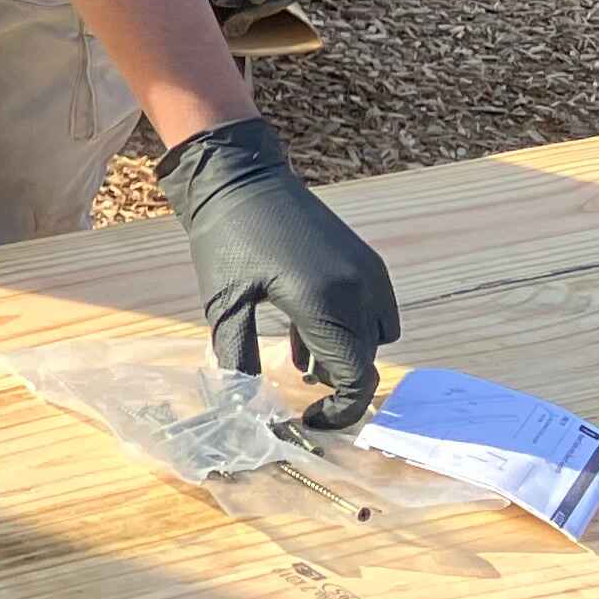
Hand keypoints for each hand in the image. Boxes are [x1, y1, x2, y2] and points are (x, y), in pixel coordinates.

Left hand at [159, 115, 397, 430]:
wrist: (240, 179)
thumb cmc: (226, 241)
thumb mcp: (224, 306)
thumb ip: (239, 360)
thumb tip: (245, 408)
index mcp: (327, 304)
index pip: (355, 378)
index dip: (338, 410)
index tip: (309, 419)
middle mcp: (360, 289)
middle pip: (365, 360)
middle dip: (338, 383)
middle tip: (299, 392)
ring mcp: (368, 273)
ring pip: (374, 337)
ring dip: (344, 354)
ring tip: (298, 359)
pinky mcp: (366, 260)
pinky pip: (374, 310)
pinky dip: (350, 329)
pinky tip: (306, 332)